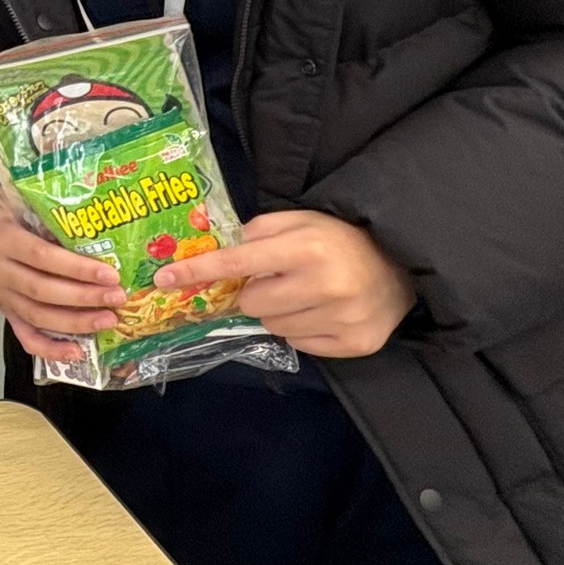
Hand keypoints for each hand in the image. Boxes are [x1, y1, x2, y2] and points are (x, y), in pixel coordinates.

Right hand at [0, 201, 123, 362]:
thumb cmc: (14, 209)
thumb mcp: (28, 198)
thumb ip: (56, 214)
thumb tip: (104, 227)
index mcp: (2, 236)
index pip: (43, 257)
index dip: (77, 269)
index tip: (110, 275)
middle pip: (42, 290)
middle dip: (84, 297)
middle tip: (117, 298)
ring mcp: (0, 293)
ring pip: (37, 315)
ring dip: (75, 323)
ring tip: (108, 320)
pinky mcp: (5, 310)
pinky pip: (25, 335)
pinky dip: (50, 349)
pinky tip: (77, 352)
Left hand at [154, 210, 415, 358]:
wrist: (400, 266)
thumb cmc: (341, 238)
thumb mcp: (301, 220)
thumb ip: (259, 232)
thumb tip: (219, 253)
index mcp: (306, 248)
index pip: (237, 262)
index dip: (197, 271)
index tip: (163, 279)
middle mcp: (324, 285)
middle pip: (251, 303)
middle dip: (255, 292)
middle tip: (279, 279)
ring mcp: (342, 318)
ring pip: (273, 326)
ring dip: (278, 312)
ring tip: (305, 295)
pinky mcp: (355, 343)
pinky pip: (299, 344)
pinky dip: (301, 330)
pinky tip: (321, 312)